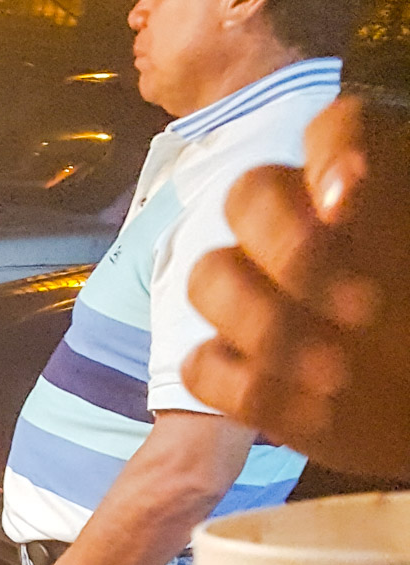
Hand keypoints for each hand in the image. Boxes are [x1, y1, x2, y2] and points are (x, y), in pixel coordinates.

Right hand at [185, 95, 409, 478]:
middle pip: (249, 195)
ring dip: (265, 325)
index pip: (336, 127)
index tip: (348, 208)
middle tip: (361, 309)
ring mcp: (257, 298)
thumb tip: (346, 200)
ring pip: (209, 278)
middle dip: (290, 248)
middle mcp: (300, 230)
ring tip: (337, 374)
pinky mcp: (234, 368)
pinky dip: (245, 387)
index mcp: (365, 193)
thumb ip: (406, 221)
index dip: (334, 151)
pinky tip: (308, 408)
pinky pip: (204, 366)